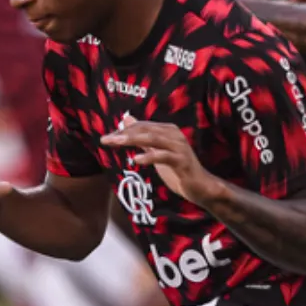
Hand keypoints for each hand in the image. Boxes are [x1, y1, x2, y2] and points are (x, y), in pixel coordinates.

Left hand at [101, 116, 220, 203]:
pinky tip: (136, 160)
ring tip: (116, 143)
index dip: (123, 131)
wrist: (200, 186)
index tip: (106, 138)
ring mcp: (179, 147)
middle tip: (106, 139)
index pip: (141, 126)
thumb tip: (126, 119)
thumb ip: (142, 137)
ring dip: (133, 140)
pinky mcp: (182, 161)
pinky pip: (164, 156)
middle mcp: (174, 135)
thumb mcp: (156, 151)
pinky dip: (149, 157)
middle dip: (124, 134)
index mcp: (167, 130)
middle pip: (145, 130)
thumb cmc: (178, 169)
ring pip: (153, 139)